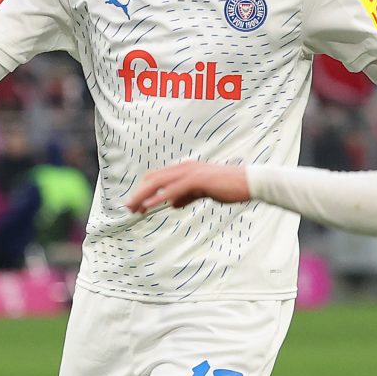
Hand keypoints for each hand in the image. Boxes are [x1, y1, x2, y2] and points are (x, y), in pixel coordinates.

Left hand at [125, 161, 250, 214]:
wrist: (248, 182)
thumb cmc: (228, 186)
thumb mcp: (203, 191)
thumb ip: (186, 196)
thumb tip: (171, 203)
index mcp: (185, 169)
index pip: (158, 177)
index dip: (144, 190)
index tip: (136, 204)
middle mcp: (184, 167)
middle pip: (153, 179)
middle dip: (138, 193)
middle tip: (128, 208)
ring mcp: (190, 172)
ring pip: (159, 183)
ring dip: (143, 196)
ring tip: (132, 208)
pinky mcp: (197, 180)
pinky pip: (172, 190)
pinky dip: (158, 198)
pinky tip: (148, 206)